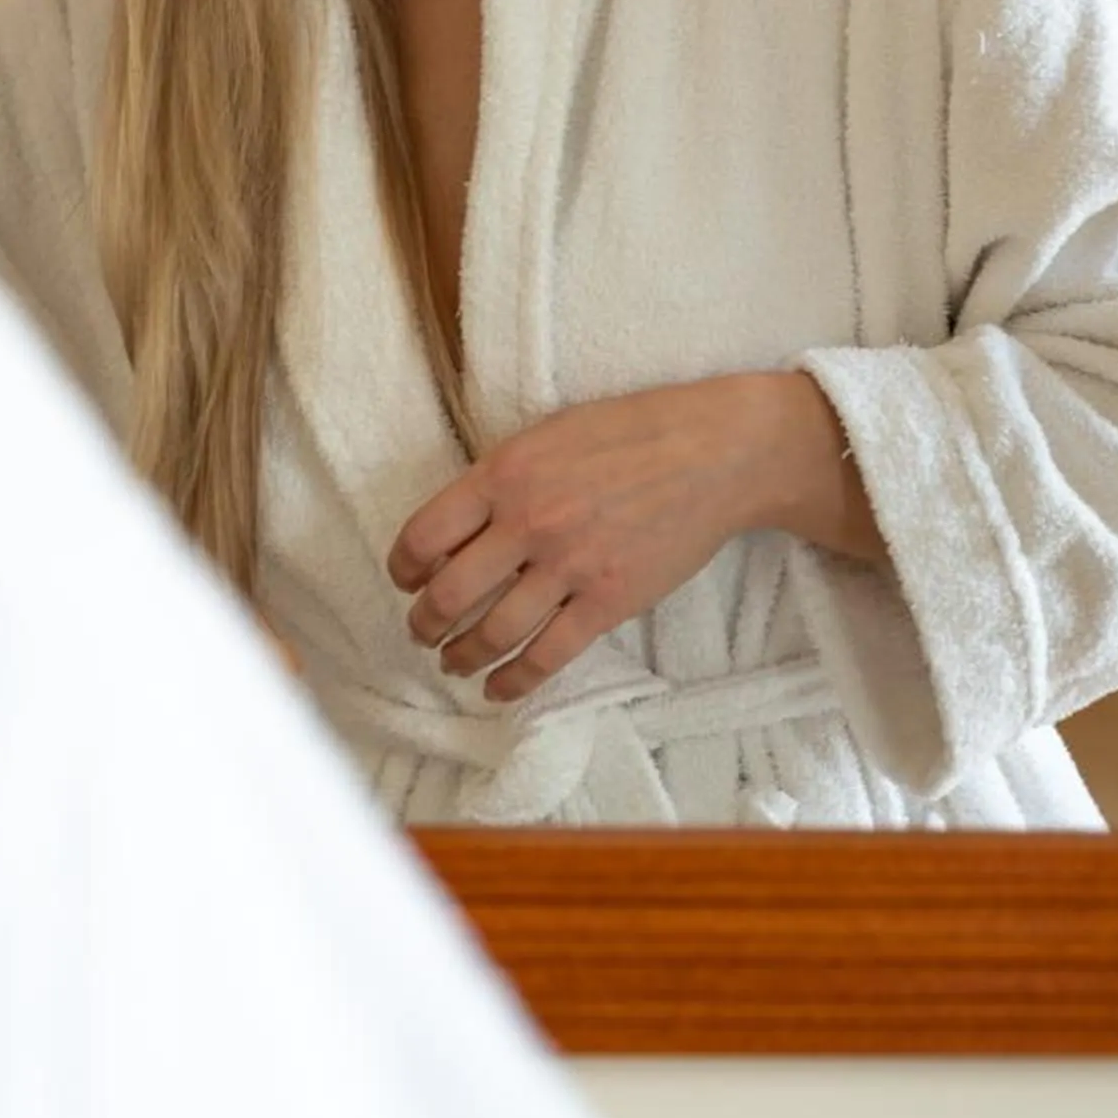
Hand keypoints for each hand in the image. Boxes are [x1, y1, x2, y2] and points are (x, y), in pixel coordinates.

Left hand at [387, 371, 880, 704]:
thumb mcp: (550, 432)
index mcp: (505, 472)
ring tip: (452, 662)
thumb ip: (502, 476)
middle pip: (448, 594)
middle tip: (420, 631)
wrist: (714, 451)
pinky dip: (514, 680)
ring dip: (460, 656)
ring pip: (492, 633)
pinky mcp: (609, 601)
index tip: (405, 579)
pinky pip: (547, 656)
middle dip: (423, 623)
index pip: (425, 534)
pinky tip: (498, 687)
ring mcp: (570, 566)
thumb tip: (459, 524)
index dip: (403, 567)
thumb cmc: (632, 431)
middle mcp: (529, 521)